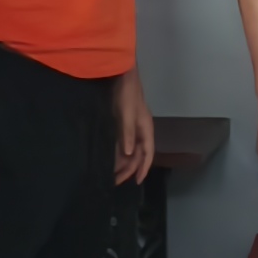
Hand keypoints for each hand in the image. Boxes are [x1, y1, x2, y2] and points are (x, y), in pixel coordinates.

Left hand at [112, 70, 155, 187]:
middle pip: (137, 154)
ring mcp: (132, 127)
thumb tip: (127, 154)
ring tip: (112, 173)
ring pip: (129, 149)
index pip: (147, 153)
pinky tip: (110, 158)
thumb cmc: (127, 94)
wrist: (122, 75)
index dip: (143, 168)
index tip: (137, 182)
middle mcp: (141, 130)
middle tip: (116, 181)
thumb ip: (127, 134)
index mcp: (145, 129)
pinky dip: (118, 152)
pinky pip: (122, 142)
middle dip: (129, 168)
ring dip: (123, 162)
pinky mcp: (123, 123)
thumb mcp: (127, 114)